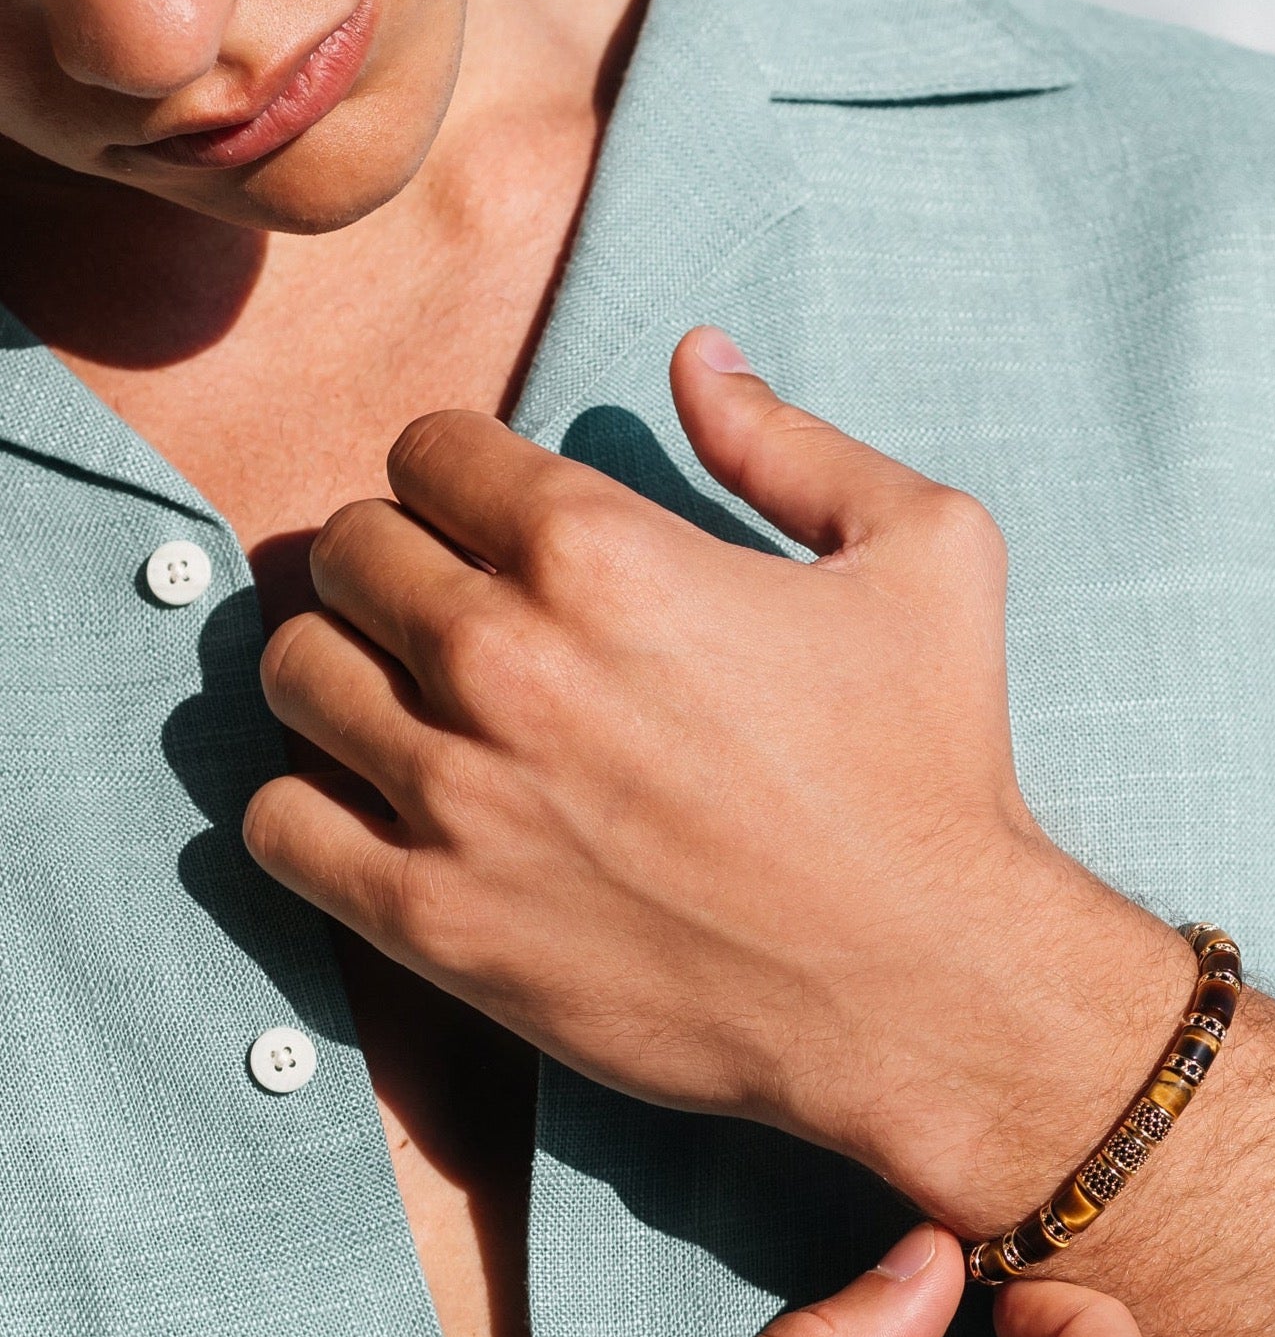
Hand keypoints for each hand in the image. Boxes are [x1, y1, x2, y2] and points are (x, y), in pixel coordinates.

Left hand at [242, 330, 1188, 1229]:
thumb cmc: (933, 767)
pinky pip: (278, 826)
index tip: (497, 525)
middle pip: (347, 552)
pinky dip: (312, 804)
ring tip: (416, 706)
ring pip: (294, 675)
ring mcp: (457, 797)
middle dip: (397, 563)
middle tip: (460, 613)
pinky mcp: (437, 920)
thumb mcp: (930, 553)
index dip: (464, 475)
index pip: (428, 450)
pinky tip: (388, 809)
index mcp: (601, 551)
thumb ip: (792, 440)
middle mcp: (504, 659)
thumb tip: (695, 355)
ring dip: (343, 672)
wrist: (922, 982)